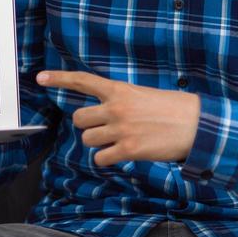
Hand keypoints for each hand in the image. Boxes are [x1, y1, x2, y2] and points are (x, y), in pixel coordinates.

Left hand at [37, 69, 200, 166]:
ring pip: (87, 140)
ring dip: (98, 143)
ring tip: (117, 141)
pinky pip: (100, 158)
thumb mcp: (144, 94)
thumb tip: (105, 113)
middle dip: (88, 126)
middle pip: (79, 118)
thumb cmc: (174, 109)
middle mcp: (116, 108)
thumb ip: (121, 100)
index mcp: (120, 90)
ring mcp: (121, 129)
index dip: (59, 78)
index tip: (40, 77)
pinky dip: (106, 159)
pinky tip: (120, 155)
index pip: (83, 80)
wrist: (197, 125)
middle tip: (105, 128)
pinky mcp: (128, 149)